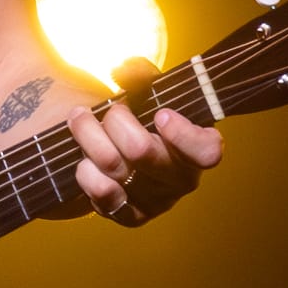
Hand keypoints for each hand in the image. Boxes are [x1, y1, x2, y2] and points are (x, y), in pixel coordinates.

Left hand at [64, 56, 222, 224]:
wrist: (122, 153)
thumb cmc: (145, 118)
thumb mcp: (150, 92)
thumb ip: (141, 74)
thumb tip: (122, 70)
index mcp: (200, 148)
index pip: (207, 152)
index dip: (183, 134)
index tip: (161, 114)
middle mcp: (183, 180)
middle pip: (141, 151)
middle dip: (114, 120)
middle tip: (107, 109)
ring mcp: (158, 201)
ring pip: (114, 168)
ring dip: (89, 137)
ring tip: (80, 120)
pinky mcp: (132, 217)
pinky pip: (102, 196)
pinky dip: (86, 172)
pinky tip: (84, 159)